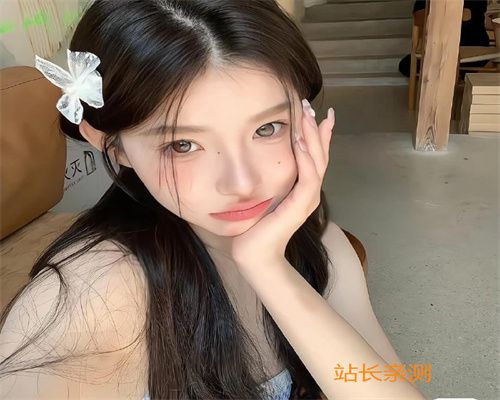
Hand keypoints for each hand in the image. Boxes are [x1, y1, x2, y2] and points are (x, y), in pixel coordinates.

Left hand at [231, 99, 334, 267]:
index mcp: (302, 188)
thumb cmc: (256, 227)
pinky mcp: (300, 206)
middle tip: (311, 106)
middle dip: (316, 128)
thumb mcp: (265, 196)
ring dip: (313, 137)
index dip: (318, 135)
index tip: (317, 113)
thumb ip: (271, 181)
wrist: (254, 254)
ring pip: (317, 162)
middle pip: (320, 154)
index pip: (315, 156)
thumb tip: (261, 160)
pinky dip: (307, 158)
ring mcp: (307, 199)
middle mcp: (309, 192)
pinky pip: (308, 178)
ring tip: (308, 116)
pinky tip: (302, 142)